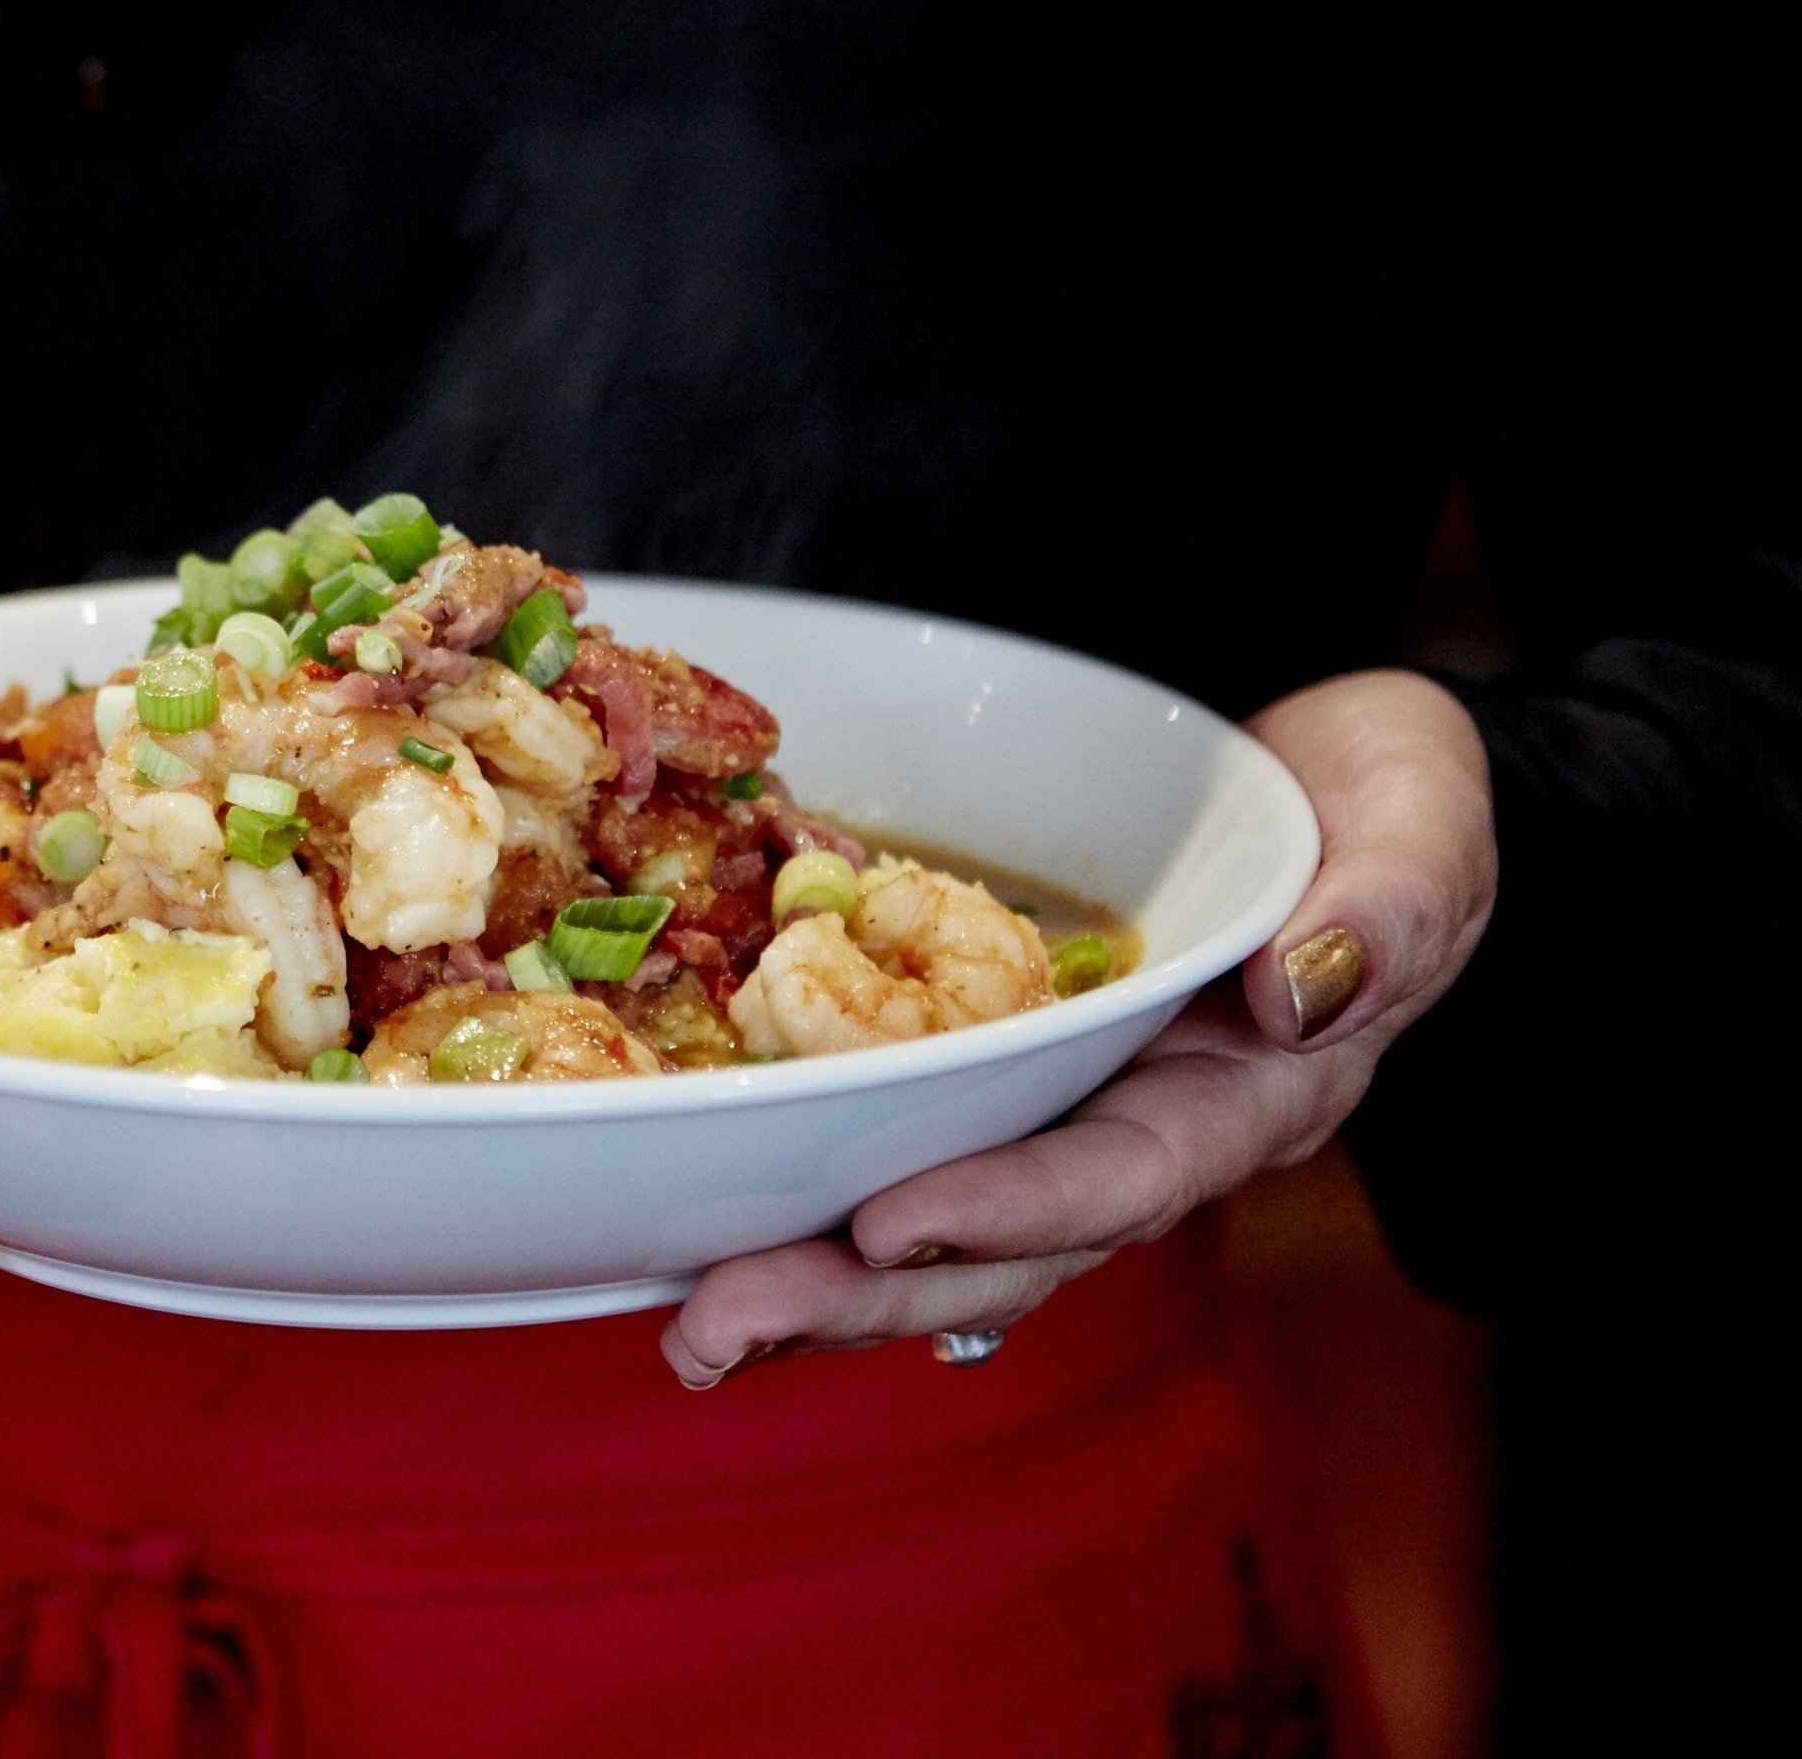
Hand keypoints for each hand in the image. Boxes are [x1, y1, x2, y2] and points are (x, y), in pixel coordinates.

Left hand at [660, 668, 1492, 1386]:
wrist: (1329, 782)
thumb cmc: (1386, 799)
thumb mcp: (1423, 825)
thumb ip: (1391, 904)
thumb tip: (1305, 992)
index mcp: (1245, 1095)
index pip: (1123, 1171)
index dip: (1011, 1206)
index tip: (893, 1221)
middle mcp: (1136, 1131)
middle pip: (995, 1244)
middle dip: (857, 1294)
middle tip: (718, 1329)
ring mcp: (1054, 1112)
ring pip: (926, 1228)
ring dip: (807, 1283)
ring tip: (689, 1331)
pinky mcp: (986, 1070)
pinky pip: (889, 1142)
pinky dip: (796, 1196)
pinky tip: (693, 1235)